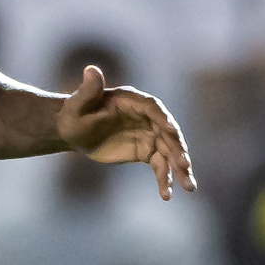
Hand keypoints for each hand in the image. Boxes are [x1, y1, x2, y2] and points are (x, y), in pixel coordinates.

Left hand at [57, 65, 198, 200]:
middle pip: (168, 133)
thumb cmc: (74, 114)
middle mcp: (148, 117)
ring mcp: (150, 134)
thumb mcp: (78, 104)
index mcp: (134, 101)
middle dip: (178, 150)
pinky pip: (160, 166)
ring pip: (170, 152)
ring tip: (189, 187)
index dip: (164, 120)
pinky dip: (165, 180)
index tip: (172, 133)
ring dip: (180, 169)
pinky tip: (166, 195)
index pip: (154, 109)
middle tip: (185, 167)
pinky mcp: (147, 151)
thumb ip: (88, 90)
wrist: (74, 131)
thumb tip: (91, 69)